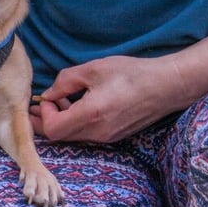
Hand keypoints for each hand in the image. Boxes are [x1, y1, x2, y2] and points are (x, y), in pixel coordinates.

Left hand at [29, 55, 189, 142]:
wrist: (167, 86)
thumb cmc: (132, 74)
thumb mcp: (94, 69)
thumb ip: (66, 81)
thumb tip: (49, 94)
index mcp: (91, 114)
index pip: (53, 129)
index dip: (44, 115)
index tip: (48, 98)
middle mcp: (97, 132)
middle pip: (60, 136)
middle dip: (46, 121)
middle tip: (40, 105)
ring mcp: (107, 137)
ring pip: (72, 136)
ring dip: (61, 121)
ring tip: (62, 100)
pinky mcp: (113, 137)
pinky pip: (86, 135)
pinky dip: (76, 123)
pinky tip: (79, 105)